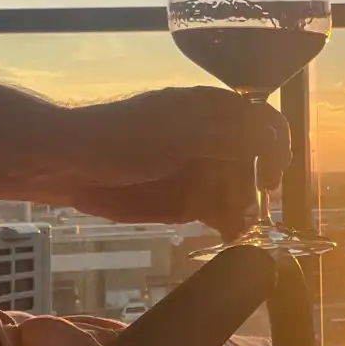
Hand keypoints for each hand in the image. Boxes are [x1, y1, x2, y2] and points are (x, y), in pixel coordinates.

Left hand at [49, 87, 289, 236]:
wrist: (68, 165)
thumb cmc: (120, 137)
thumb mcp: (179, 134)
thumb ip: (228, 137)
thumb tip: (273, 140)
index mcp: (216, 110)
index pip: (266, 124)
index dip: (276, 149)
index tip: (268, 177)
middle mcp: (216, 140)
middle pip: (258, 165)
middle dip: (257, 188)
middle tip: (245, 211)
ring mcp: (203, 172)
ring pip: (243, 193)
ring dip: (246, 210)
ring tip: (233, 228)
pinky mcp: (189, 201)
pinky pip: (221, 213)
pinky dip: (229, 225)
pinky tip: (227, 235)